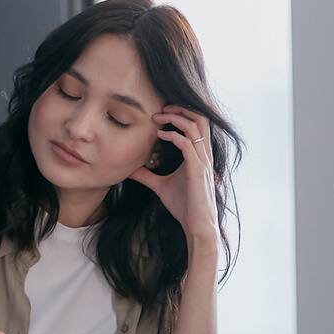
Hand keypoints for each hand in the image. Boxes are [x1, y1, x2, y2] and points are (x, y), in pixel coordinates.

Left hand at [128, 105, 218, 251]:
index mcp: (198, 155)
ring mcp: (202, 161)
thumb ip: (147, 176)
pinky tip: (159, 135)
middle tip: (160, 108)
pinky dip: (173, 135)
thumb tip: (130, 170)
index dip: (182, 113)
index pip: (197, 124)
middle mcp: (203, 154)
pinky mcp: (198, 170)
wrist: (196, 225)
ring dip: (175, 118)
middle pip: (201, 118)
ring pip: (196, 127)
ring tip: (158, 117)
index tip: (161, 113)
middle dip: (181, 109)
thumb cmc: (184, 206)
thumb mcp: (160, 186)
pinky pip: (187, 144)